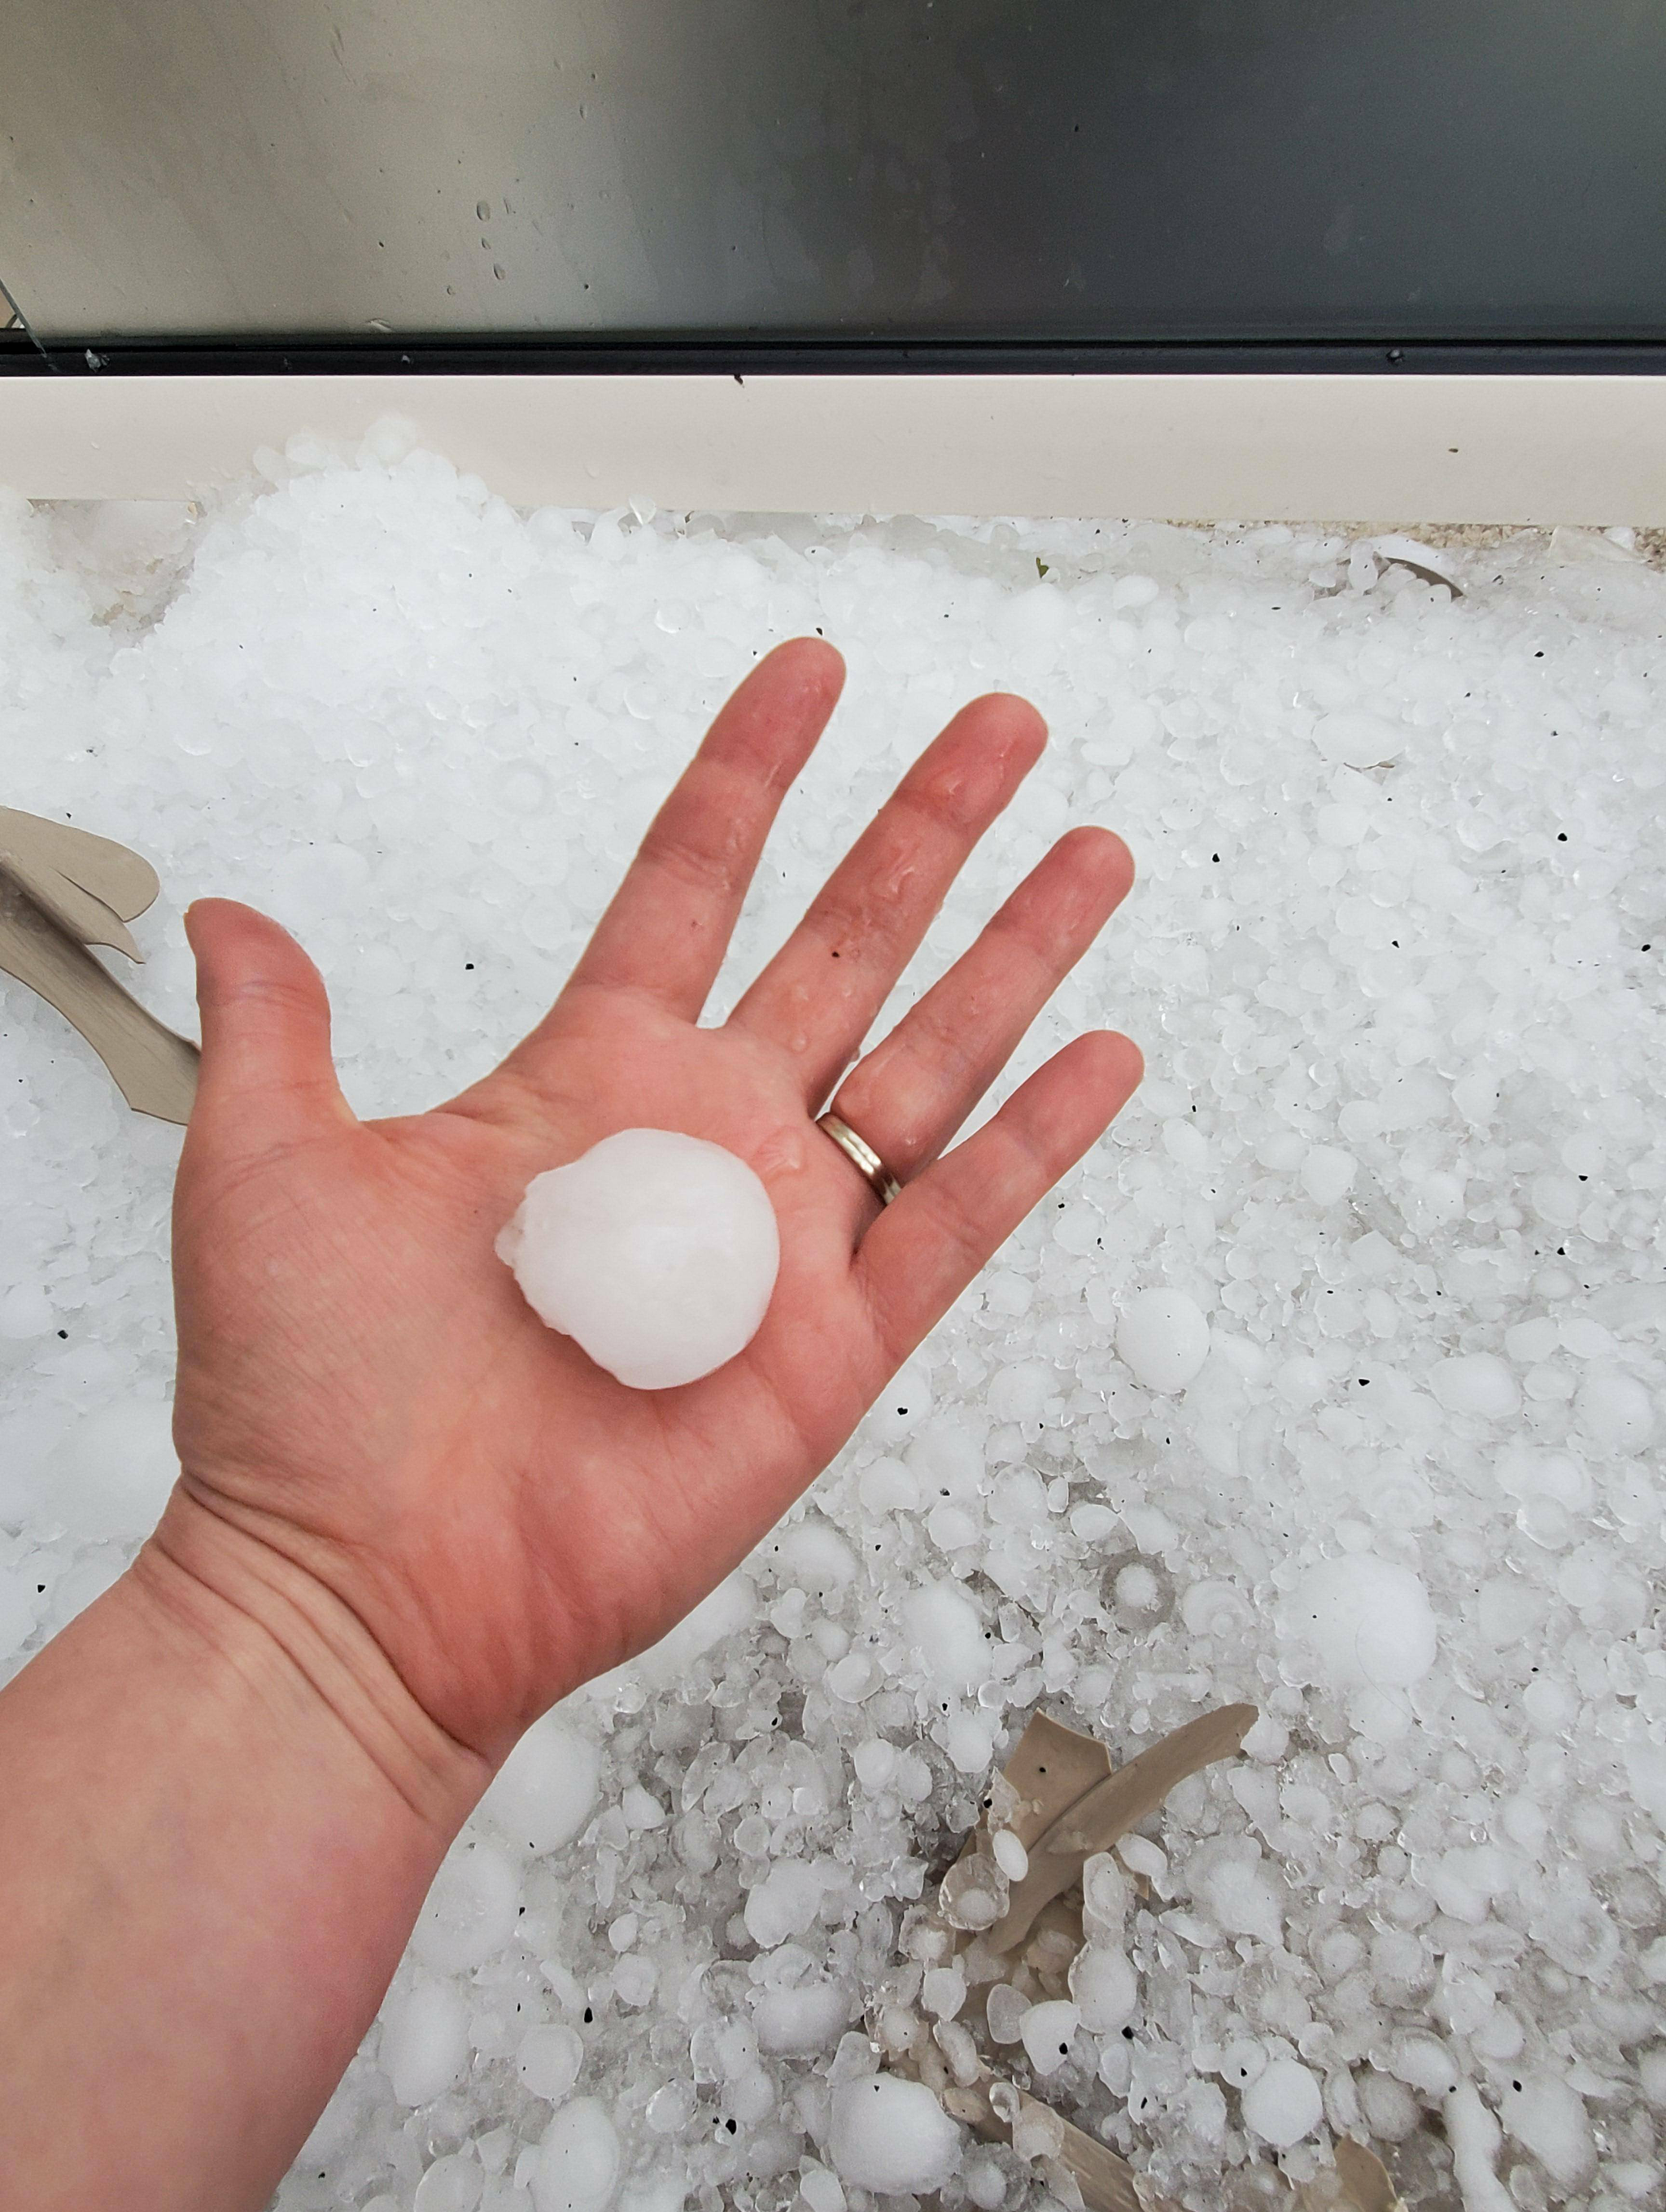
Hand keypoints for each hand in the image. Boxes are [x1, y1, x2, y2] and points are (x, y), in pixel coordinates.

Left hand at [154, 639, 1138, 1770]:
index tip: (811, 671)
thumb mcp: (268, 1170)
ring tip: (1087, 852)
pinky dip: (1037, 1140)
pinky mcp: (834, 1348)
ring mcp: (780, 1239)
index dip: (753, 775)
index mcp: (586, 1078)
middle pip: (846, 944)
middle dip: (927, 830)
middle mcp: (702, 1140)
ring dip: (1013, 955)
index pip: (692, 883)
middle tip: (1001, 726)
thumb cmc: (308, 1396)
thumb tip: (230, 917)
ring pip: (930, 1060)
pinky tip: (1101, 1053)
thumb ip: (280, 1029)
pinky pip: (958, 1221)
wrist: (368, 1586)